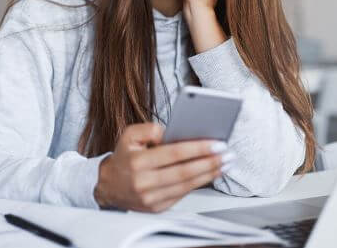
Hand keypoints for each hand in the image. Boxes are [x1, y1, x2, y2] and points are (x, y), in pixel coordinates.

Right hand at [93, 123, 233, 212]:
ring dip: (209, 174)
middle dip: (209, 162)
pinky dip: (199, 184)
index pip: (174, 154)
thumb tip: (172, 132)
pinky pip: (182, 194)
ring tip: (225, 164)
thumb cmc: (124, 157)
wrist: (109, 186)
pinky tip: (210, 174)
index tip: (217, 144)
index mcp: (137, 162)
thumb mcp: (129, 135)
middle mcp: (144, 182)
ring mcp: (151, 198)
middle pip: (184, 172)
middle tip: (227, 154)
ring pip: (187, 185)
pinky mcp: (157, 208)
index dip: (197, 149)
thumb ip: (149, 129)